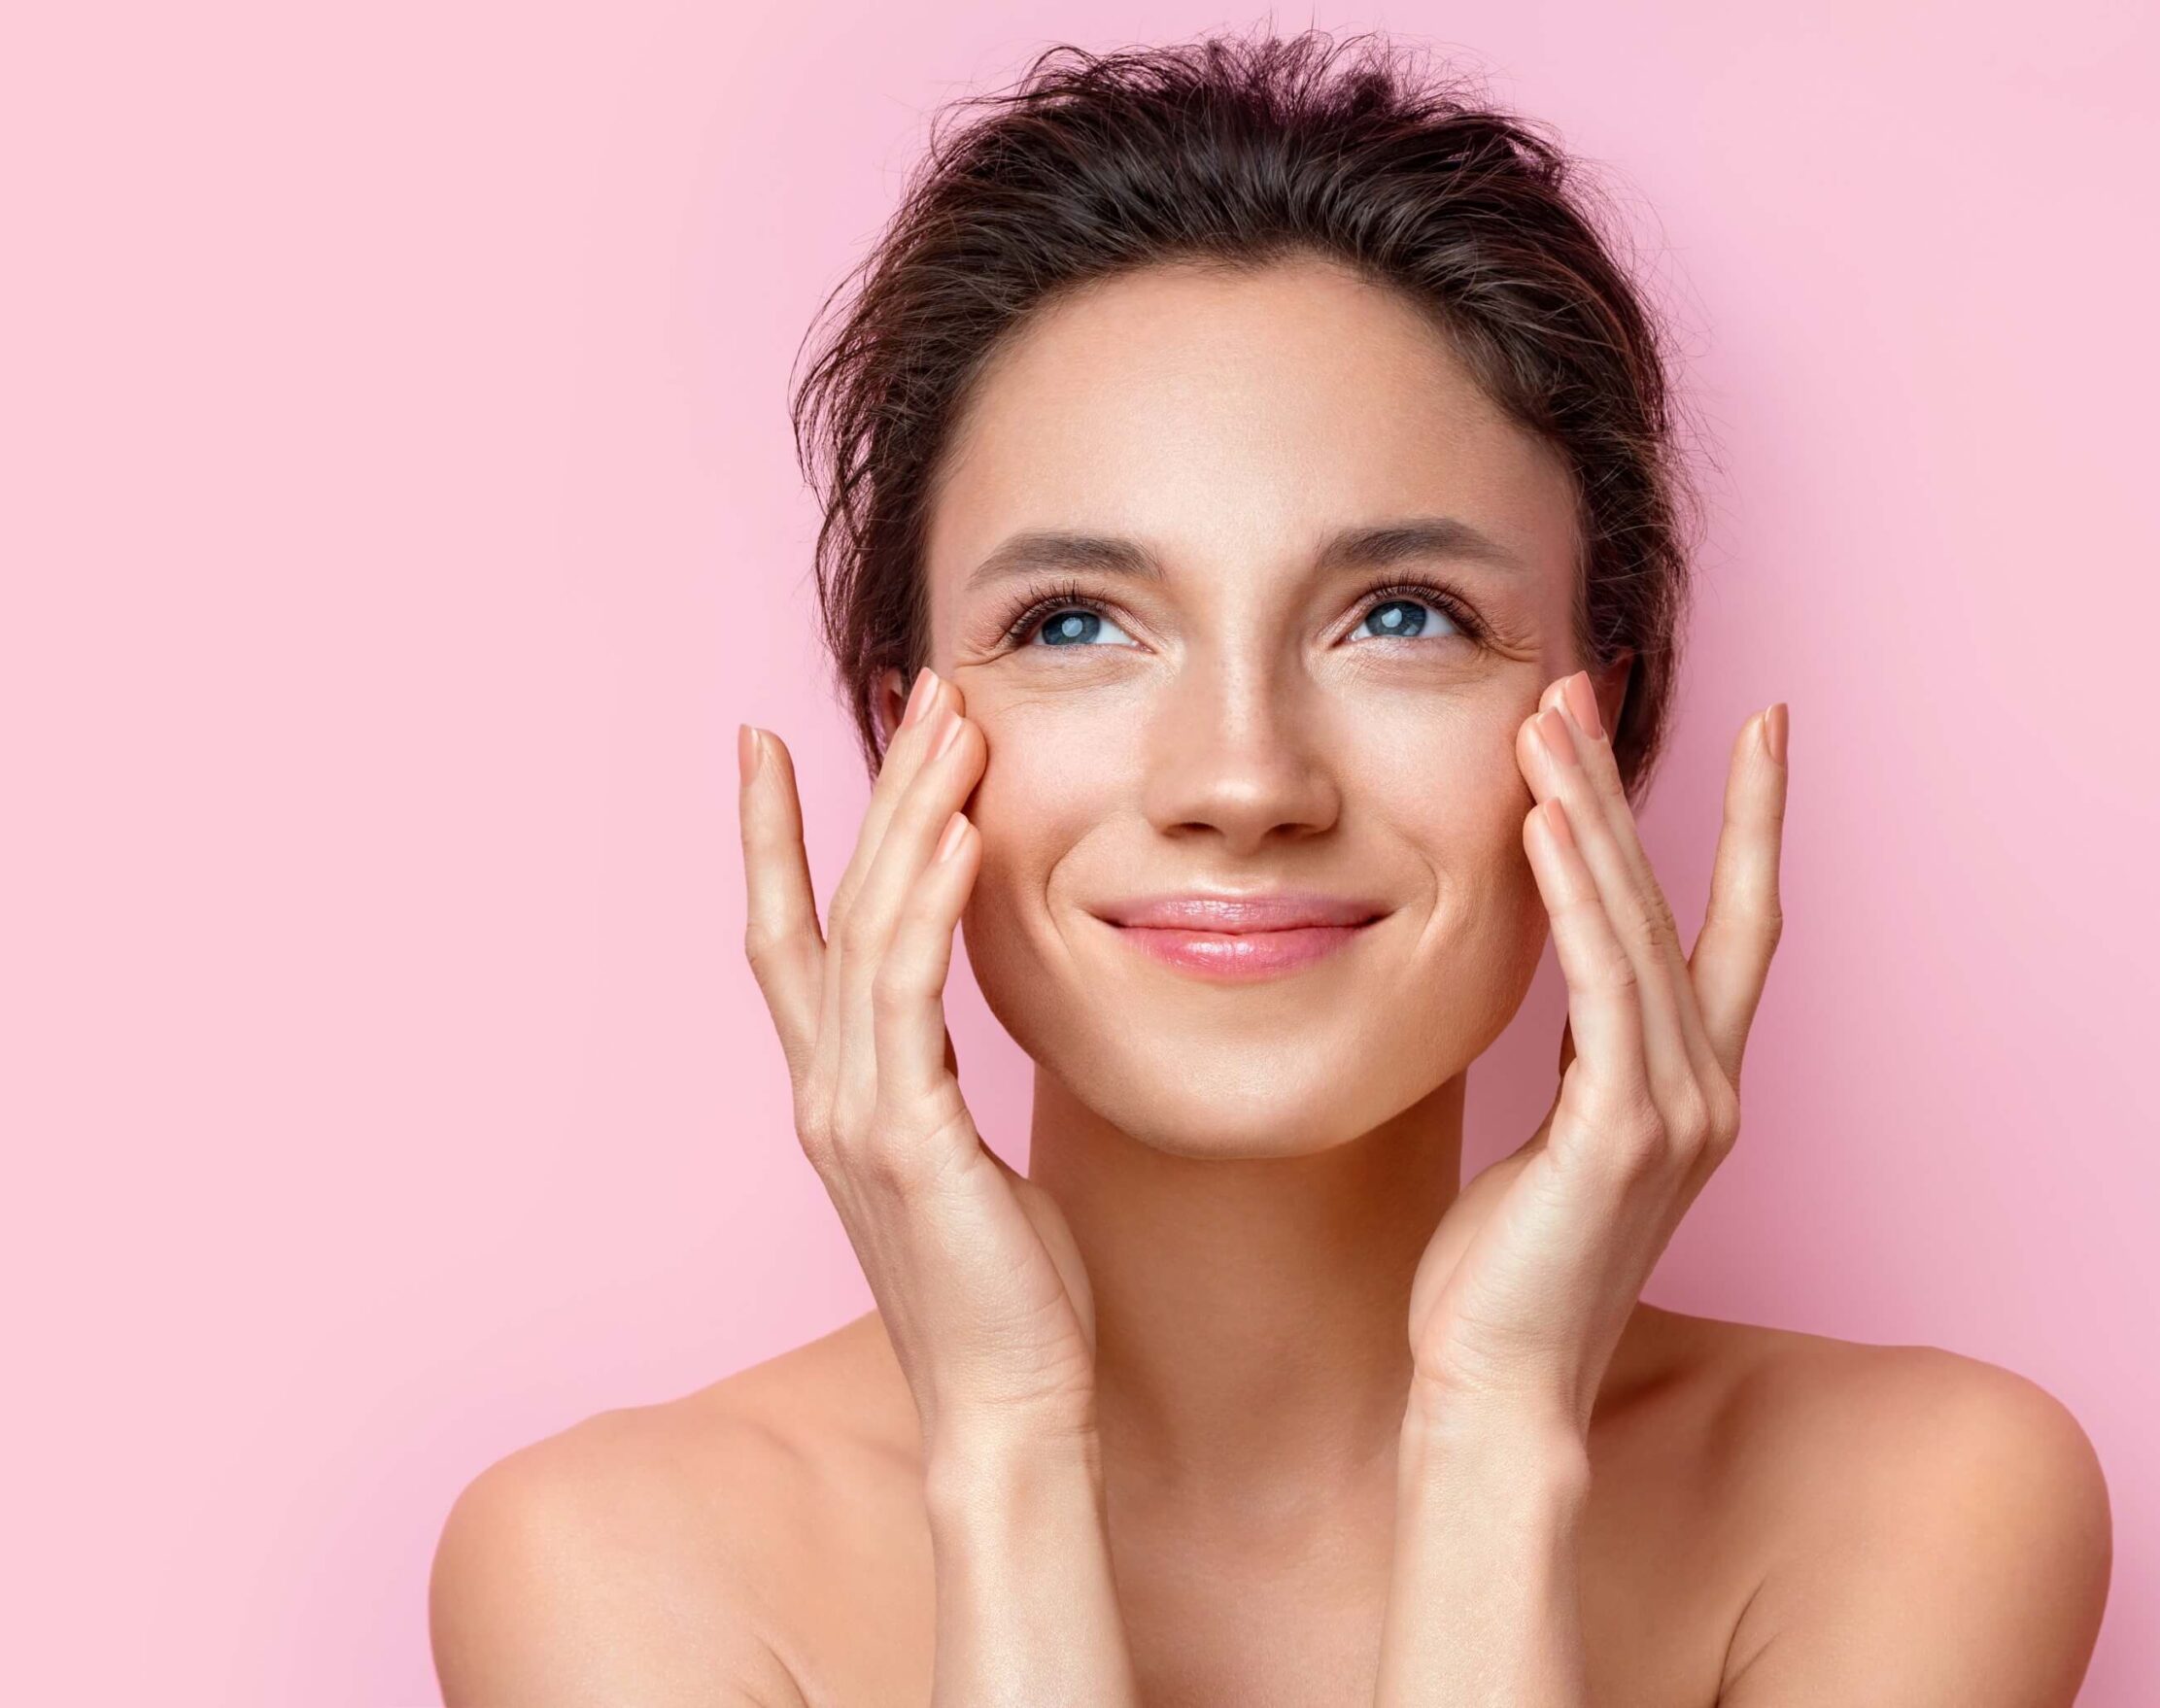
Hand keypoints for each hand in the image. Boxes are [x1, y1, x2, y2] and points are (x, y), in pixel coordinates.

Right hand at [738, 668, 1099, 1446]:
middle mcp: (826, 1090)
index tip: (769, 747)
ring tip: (947, 721)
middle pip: (831, 906)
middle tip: (914, 688)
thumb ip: (945, 1082)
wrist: (1005, 1405)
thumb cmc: (1007, 1291)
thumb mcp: (969, 1160)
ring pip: (866, 929)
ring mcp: (854, 1112)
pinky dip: (929, 906)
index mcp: (837, 1093)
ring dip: (906, 816)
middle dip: (868, 790)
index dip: (775, 839)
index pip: (790, 940)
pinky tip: (958, 833)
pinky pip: (910, 995)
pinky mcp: (906, 1137)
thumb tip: (965, 1017)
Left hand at [1406, 673, 1787, 1433]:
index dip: (1755, 823)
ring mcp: (1674, 1112)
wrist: (1498, 1389)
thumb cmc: (1507, 1274)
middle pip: (1676, 901)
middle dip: (1624, 787)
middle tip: (1579, 684)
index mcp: (1697, 1086)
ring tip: (1545, 721)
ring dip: (1588, 816)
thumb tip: (1565, 970)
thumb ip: (1581, 1056)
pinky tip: (1540, 824)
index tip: (1763, 727)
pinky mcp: (1619, 1136)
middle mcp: (1708, 1089)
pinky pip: (1599, 988)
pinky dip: (1574, 898)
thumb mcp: (1555, 1139)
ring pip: (1635, 927)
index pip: (1739, 927)